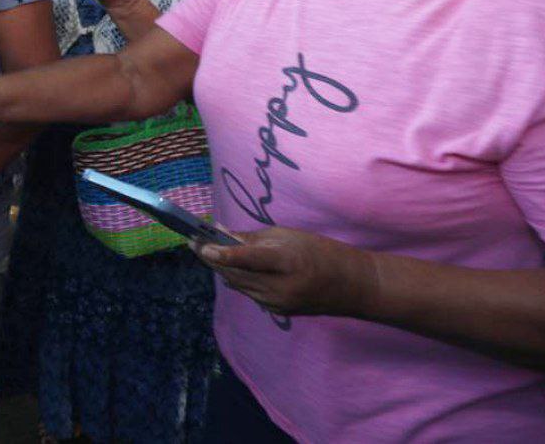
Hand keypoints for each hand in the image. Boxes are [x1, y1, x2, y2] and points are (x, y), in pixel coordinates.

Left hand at [195, 226, 376, 317]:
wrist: (352, 286)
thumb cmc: (320, 252)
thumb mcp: (288, 236)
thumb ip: (253, 238)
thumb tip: (221, 232)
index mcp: (286, 263)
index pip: (247, 259)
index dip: (222, 253)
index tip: (199, 244)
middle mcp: (279, 288)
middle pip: (235, 274)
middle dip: (211, 258)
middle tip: (192, 241)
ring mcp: (277, 304)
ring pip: (238, 285)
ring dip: (220, 268)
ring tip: (203, 250)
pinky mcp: (276, 311)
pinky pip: (249, 292)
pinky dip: (237, 278)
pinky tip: (228, 266)